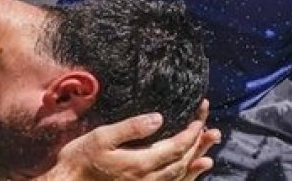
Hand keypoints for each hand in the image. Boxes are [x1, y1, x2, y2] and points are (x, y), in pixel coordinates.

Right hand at [39, 100, 220, 180]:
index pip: (176, 147)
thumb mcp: (101, 137)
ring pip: (178, 177)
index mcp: (140, 164)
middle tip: (213, 130)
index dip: (191, 132)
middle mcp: (146, 180)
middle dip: (198, 144)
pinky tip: (193, 171)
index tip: (200, 117)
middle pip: (182, 162)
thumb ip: (131, 128)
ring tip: (210, 151)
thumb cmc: (78, 160)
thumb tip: (158, 118)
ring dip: (196, 162)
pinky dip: (185, 178)